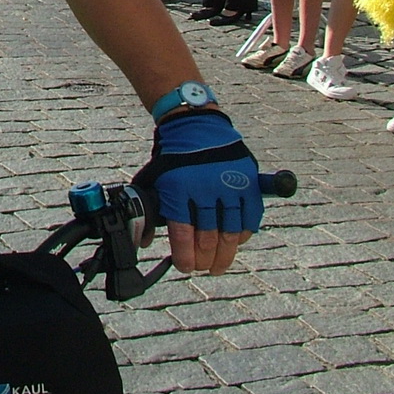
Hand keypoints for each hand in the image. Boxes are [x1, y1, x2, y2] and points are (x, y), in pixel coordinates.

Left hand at [134, 110, 261, 275]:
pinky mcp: (249, 182)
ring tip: (218, 266)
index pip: (182, 232)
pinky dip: (243, 234)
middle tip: (201, 268)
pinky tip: (235, 243)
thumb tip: (143, 241)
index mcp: (178, 188)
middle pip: (207, 237)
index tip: (184, 267)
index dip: (184, 256)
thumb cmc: (171, 158)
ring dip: (225, 254)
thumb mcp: (153, 179)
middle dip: (203, 260)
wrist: (195, 124)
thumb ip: (148, 209)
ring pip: (230, 232)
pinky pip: (250, 218)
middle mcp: (205, 187)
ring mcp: (230, 184)